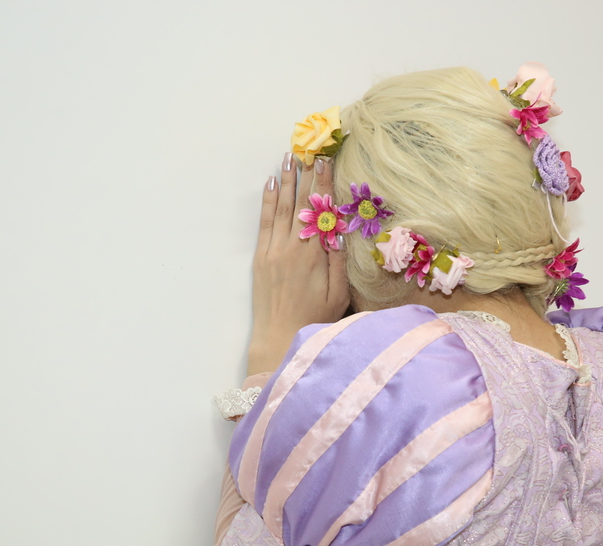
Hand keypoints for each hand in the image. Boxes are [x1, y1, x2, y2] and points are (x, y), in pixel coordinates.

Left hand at [247, 154, 349, 375]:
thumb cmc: (314, 320)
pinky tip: (271, 184)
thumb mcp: (338, 294)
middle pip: (301, 203)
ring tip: (289, 157)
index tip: (326, 162)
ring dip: (286, 181)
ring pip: (281, 208)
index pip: (321, 210)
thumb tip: (342, 229)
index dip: (323, 184)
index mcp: (314, 255)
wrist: (278, 338)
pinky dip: (268, 201)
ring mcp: (273, 250)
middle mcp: (292, 247)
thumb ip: (339, 261)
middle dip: (306, 175)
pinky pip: (264, 222)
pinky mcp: (261, 257)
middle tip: (309, 150)